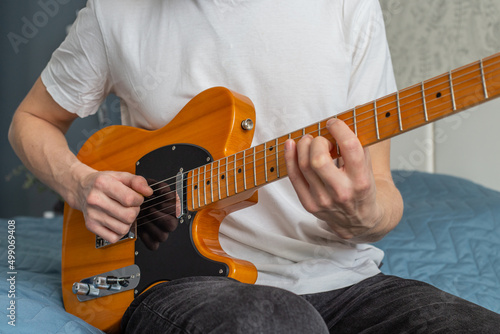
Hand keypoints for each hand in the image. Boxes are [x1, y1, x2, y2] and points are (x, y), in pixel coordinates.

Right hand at [76, 170, 152, 242]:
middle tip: (130, 206)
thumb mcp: (120, 176)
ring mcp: (92, 214)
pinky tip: (117, 222)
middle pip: (128, 216)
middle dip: (135, 211)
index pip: (129, 199)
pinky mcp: (90, 226)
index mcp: (102, 184)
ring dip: (128, 222)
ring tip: (124, 213)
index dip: (139, 200)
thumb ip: (137, 181)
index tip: (137, 198)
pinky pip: (113, 237)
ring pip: (123, 229)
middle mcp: (95, 199)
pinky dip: (119, 232)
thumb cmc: (103, 183)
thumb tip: (148, 192)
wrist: (81, 189)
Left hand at [284, 118, 383, 240]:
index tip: (333, 123)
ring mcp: (323, 200)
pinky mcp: (309, 204)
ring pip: (304, 166)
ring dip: (303, 146)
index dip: (339, 129)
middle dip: (317, 142)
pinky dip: (290, 157)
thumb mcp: (369, 167)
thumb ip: (358, 144)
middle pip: (318, 159)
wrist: (360, 221)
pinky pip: (294, 177)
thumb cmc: (363, 188)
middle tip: (321, 139)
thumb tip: (346, 116)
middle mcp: (342, 192)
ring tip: (309, 141)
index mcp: (361, 180)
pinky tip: (291, 145)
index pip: (350, 147)